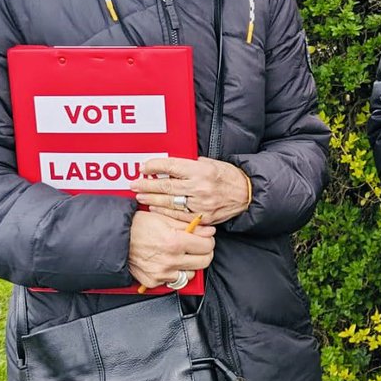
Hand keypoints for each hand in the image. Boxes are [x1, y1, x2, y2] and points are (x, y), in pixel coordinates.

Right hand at [127, 209, 215, 290]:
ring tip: (180, 255)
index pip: (207, 246)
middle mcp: (170, 260)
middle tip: (197, 247)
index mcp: (175, 242)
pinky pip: (173, 281)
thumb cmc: (136, 226)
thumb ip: (190, 225)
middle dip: (204, 253)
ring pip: (190, 274)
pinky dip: (173, 273)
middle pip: (204, 262)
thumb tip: (208, 230)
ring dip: (189, 265)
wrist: (114, 239)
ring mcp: (162, 273)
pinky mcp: (153, 281)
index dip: (208, 240)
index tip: (204, 238)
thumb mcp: (164, 218)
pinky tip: (167, 262)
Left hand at [131, 156, 250, 224]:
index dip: (154, 166)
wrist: (246, 194)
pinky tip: (154, 206)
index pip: (171, 166)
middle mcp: (200, 187)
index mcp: (201, 170)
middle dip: (147, 184)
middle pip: (166, 185)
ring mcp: (200, 204)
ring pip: (169, 201)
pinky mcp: (202, 217)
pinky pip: (178, 215)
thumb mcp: (210, 163)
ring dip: (151, 198)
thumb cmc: (227, 175)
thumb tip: (167, 167)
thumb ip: (190, 165)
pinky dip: (164, 210)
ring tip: (140, 194)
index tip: (144, 167)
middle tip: (134, 183)